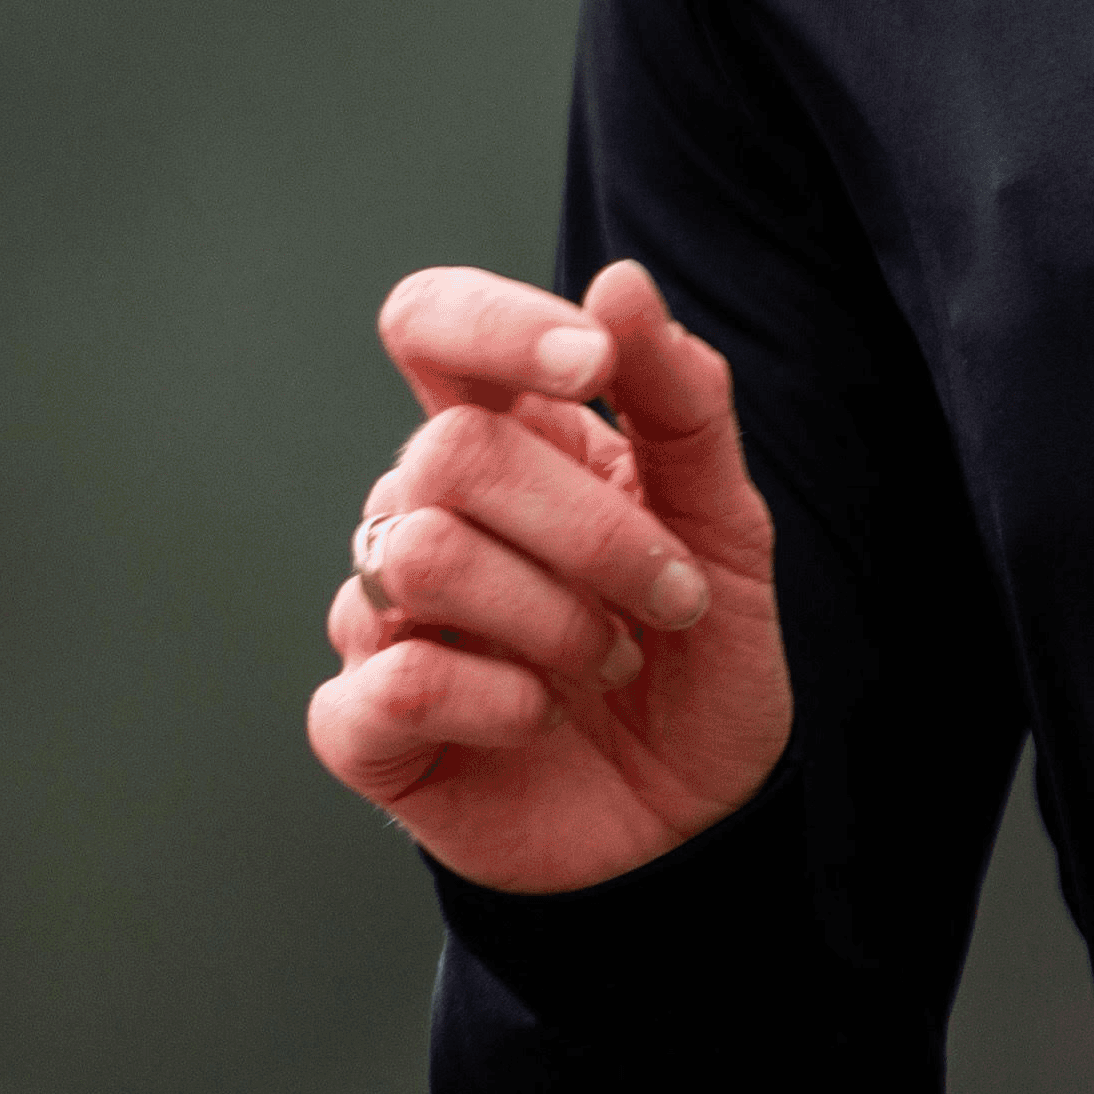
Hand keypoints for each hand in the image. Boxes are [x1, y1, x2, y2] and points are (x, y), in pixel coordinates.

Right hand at [305, 257, 791, 894]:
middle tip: (670, 598)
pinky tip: (542, 718)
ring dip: (553, 617)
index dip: (491, 322)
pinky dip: (497, 698)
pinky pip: (393, 677)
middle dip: (589, 528)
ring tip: (611, 662)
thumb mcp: (728, 518)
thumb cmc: (700, 650)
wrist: (696, 815)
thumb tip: (618, 279)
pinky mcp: (365, 726)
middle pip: (447, 452)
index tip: (588, 362)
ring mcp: (384, 615)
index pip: (429, 322)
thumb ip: (681, 399)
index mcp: (512, 438)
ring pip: (417, 555)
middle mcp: (427, 510)